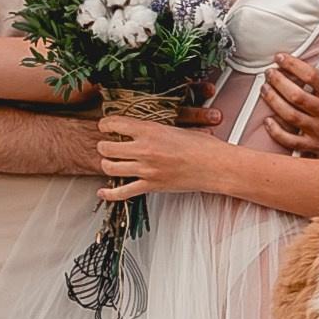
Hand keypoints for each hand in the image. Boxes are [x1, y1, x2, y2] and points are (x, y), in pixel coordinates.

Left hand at [96, 108, 227, 201]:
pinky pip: (123, 192)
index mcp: (150, 130)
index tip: (104, 125)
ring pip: (110, 168)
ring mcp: (146, 170)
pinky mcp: (151, 186)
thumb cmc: (202, 147)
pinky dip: (109, 193)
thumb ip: (155, 129)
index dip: (105, 124)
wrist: (216, 166)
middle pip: (107, 147)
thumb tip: (141, 127)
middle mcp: (145, 150)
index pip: (115, 124)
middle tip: (106, 144)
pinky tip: (102, 192)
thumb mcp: (177, 128)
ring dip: (106, 164)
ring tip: (110, 161)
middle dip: (103, 145)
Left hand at [260, 27, 318, 154]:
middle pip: (296, 96)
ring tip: (264, 89)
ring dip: (274, 101)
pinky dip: (277, 132)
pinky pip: (292, 141)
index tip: (280, 57)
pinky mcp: (315, 146)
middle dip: (279, 82)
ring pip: (291, 116)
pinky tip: (268, 121)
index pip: (311, 76)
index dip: (293, 65)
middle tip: (268, 72)